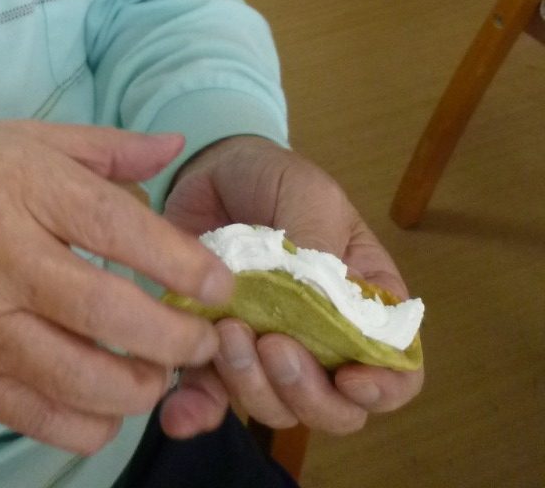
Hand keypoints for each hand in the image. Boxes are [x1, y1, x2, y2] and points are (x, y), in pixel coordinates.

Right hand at [0, 122, 235, 454]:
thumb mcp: (22, 137)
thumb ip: (103, 149)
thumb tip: (176, 148)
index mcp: (18, 184)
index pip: (114, 227)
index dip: (177, 261)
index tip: (219, 284)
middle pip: (104, 310)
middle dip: (172, 336)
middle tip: (203, 340)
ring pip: (77, 377)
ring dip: (136, 387)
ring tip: (158, 373)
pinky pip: (39, 417)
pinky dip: (88, 423)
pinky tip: (107, 403)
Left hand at [160, 137, 424, 440]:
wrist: (208, 168)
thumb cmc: (274, 178)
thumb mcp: (308, 195)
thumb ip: (320, 245)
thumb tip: (325, 301)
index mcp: (365, 304)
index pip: (397, 370)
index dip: (383, 389)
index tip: (350, 379)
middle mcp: (324, 340)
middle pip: (336, 407)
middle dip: (307, 394)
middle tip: (273, 345)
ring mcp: (269, 349)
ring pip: (276, 408)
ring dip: (252, 387)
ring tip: (227, 331)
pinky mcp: (218, 349)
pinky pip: (213, 397)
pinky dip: (200, 409)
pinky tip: (180, 410)